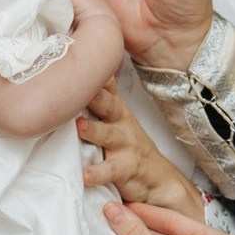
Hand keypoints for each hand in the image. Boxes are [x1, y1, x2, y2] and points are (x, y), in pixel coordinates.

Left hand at [79, 81, 204, 219]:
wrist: (158, 178)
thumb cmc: (128, 143)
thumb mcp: (117, 116)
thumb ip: (101, 96)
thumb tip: (82, 70)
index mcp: (116, 109)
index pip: (105, 85)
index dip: (95, 71)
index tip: (79, 56)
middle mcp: (121, 123)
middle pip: (107, 104)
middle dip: (94, 94)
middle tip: (76, 85)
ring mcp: (125, 145)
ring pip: (108, 135)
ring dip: (94, 130)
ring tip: (80, 126)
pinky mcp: (125, 168)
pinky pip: (110, 170)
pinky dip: (97, 173)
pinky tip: (85, 175)